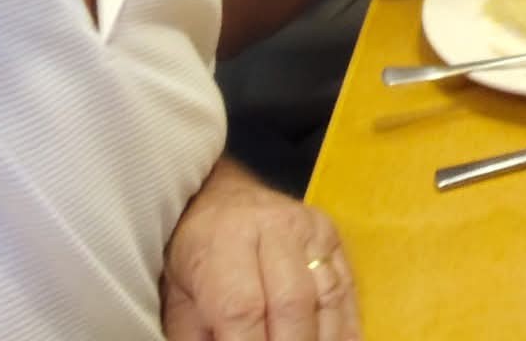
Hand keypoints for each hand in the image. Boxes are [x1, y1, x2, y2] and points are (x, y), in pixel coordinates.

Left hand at [161, 158, 359, 340]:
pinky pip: (347, 289)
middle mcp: (274, 228)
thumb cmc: (195, 255)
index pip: (242, 309)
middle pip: (292, 304)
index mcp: (224, 241)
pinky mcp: (334, 238)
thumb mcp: (177, 299)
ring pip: (327, 298)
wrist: (222, 198)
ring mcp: (311, 230)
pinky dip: (345, 330)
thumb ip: (196, 339)